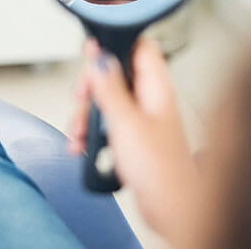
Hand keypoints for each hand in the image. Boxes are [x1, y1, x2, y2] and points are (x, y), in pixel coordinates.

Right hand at [69, 37, 199, 241]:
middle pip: (115, 72)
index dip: (115, 43)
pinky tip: (83, 145)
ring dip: (87, 114)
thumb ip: (109, 88)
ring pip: (106, 99)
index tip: (92, 53)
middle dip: (92, 86)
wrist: (170, 207)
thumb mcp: (126, 122)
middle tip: (81, 98)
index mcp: (155, 84)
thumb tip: (99, 58)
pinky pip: (107, 122)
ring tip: (79, 133)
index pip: (138, 45)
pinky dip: (92, 131)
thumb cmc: (161, 168)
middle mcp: (149, 96)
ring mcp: (140, 115)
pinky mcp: (131, 134)